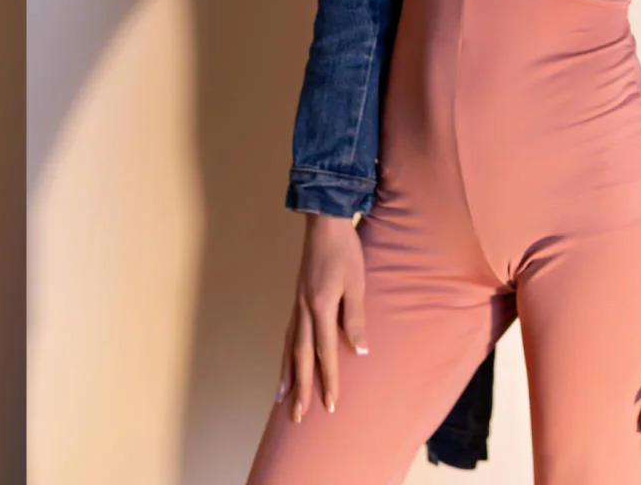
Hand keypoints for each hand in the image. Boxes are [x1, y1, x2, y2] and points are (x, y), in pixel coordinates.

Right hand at [276, 212, 368, 422]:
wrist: (324, 223)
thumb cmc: (345, 251)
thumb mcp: (357, 283)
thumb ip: (356, 318)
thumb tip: (359, 352)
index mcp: (321, 308)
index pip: (324, 353)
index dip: (328, 381)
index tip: (330, 406)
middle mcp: (304, 311)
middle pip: (300, 358)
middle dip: (300, 389)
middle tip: (297, 418)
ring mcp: (297, 306)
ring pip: (289, 348)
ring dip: (286, 376)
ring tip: (281, 400)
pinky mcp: (297, 300)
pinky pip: (289, 334)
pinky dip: (285, 354)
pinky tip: (286, 364)